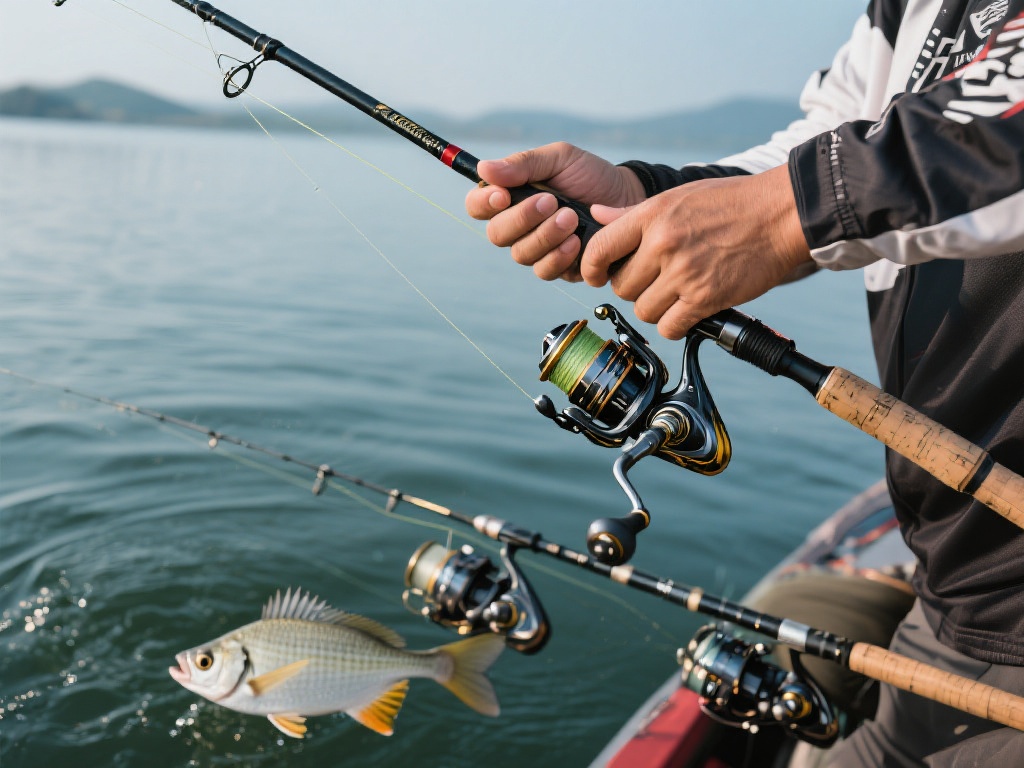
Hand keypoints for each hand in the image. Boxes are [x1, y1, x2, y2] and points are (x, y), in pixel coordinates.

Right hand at [465, 142, 645, 280]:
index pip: (478, 206)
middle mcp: (519, 227)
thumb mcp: (559, 158)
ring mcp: (538, 249)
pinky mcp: (560, 268)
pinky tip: (576, 242)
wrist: (628, 197)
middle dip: (522, 219)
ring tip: (571, 217)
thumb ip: (524, 164)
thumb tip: (484, 168)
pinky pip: (546, 271)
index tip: (502, 194)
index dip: (483, 203)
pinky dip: (559, 256)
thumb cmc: (590, 175)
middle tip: (551, 201)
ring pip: (522, 254)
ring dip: (545, 236)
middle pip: (497, 235)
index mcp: (511, 197)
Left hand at [582, 164, 811, 339]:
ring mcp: (684, 273)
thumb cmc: (731, 202)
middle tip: (654, 281)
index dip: (590, 268)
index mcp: (652, 215)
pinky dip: (674, 325)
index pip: (599, 249)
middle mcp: (663, 244)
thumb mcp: (677, 196)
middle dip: (633, 288)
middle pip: (621, 287)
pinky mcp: (705, 298)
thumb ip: (634, 212)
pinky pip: (669, 327)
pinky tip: (686, 311)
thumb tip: (597, 214)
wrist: (780, 214)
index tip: (596, 276)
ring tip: (674, 294)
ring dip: (655, 308)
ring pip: (643, 310)